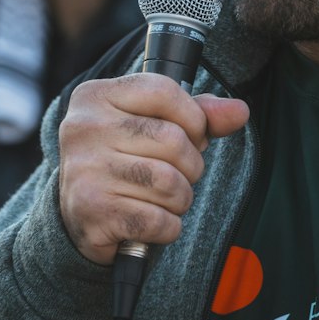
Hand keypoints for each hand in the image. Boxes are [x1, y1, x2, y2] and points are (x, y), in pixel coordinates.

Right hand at [58, 74, 248, 264]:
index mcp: (95, 96)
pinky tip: (150, 220)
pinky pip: (159, 220)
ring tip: (163, 199)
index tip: (191, 136)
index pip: (164, 92)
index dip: (193, 118)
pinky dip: (167, 227)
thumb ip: (198, 114)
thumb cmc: (123, 160)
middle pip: (173, 140)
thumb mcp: (154, 124)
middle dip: (190, 165)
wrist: (79, 217)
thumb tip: (239, 111)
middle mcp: (83, 129)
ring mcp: (85, 171)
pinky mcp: (92, 213)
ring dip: (180, 199)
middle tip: (176, 174)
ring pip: (170, 183)